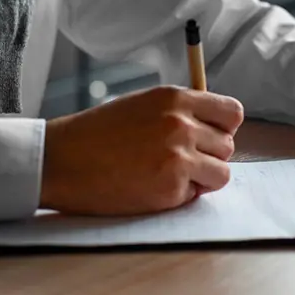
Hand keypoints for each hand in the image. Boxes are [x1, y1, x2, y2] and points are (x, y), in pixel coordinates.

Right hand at [40, 86, 244, 214]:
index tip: (211, 135)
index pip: (232, 112)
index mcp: (176, 98)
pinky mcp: (170, 188)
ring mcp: (178, 157)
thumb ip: (180, 110)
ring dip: (202, 177)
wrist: (61, 160)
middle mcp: (182, 124)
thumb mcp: (143, 104)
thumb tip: (214, 123)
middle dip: (209, 155)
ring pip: (221, 172)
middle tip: (180, 160)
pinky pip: (196, 195)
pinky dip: (181, 196)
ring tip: (169, 174)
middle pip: (228, 145)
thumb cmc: (98, 133)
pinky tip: (152, 186)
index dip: (223, 127)